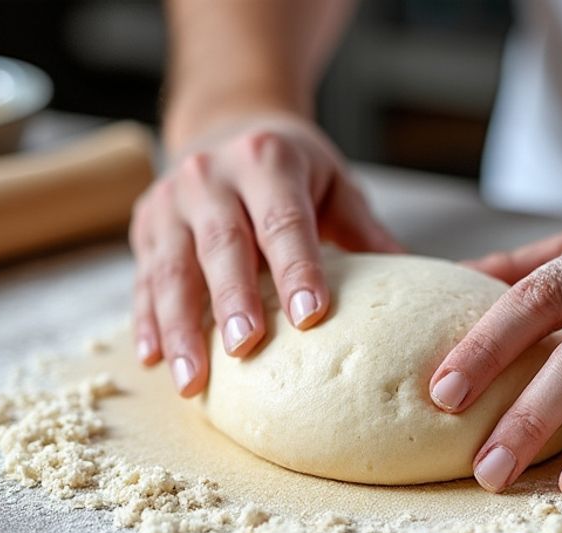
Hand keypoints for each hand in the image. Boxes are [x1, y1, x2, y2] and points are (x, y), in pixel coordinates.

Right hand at [129, 112, 402, 395]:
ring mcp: (170, 199)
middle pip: (221, 243)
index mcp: (268, 161)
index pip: (284, 220)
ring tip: (192, 380)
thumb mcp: (334, 184)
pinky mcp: (144, 226)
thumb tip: (418, 287)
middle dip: (231, 300)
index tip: (310, 317)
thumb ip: (366, 232)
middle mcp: (211, 175)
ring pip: (172, 267)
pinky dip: (148, 321)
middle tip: (245, 349)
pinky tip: (154, 361)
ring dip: (180, 326)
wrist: (227, 123)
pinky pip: (143, 279)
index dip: (296, 268)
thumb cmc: (293, 169)